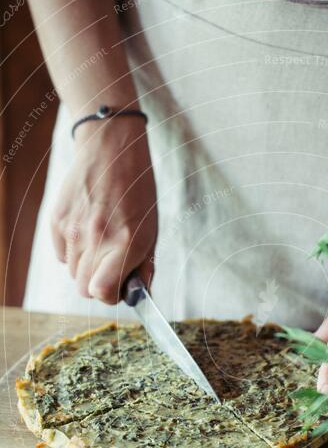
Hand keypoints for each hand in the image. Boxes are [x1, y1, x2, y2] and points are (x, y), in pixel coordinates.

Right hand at [52, 120, 157, 303]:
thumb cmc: (138, 192)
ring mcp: (72, 229)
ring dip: (86, 267)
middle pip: (83, 289)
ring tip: (100, 242)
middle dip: (98, 284)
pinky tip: (86, 231)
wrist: (111, 151)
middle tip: (111, 267)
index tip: (119, 288)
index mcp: (125, 242)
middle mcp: (96, 238)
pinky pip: (61, 255)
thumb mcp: (151, 230)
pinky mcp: (57, 220)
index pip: (102, 292)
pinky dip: (72, 252)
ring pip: (72, 273)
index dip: (111, 296)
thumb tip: (138, 295)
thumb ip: (143, 266)